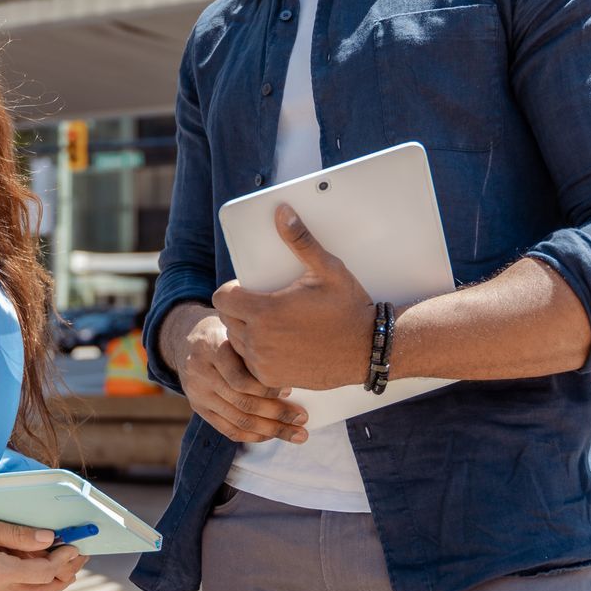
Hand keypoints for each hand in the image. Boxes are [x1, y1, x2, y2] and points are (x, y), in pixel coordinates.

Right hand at [170, 306, 307, 444]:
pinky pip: (228, 430)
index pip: (240, 378)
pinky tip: (273, 435)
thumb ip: (255, 345)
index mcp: (211, 347)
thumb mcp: (236, 328)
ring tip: (298, 433)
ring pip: (238, 420)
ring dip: (272, 430)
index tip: (290, 390)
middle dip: (277, 414)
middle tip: (302, 418)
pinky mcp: (199, 408)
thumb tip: (295, 369)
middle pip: (242, 402)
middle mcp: (201, 372)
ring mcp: (197, 393)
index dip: (267, 387)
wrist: (187, 339)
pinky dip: (254, 435)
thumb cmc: (226, 332)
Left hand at [215, 205, 374, 390]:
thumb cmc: (348, 307)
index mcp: (265, 311)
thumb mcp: (327, 269)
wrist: (369, 349)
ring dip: (246, 332)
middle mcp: (259, 340)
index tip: (247, 288)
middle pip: (227, 319)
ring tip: (270, 324)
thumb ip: (300, 241)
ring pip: (236, 342)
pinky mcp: (273, 378)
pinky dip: (257, 355)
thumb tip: (282, 212)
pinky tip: (277, 345)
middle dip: (238, 309)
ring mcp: (265, 362)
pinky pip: (250, 364)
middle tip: (263, 304)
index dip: (231, 290)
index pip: (221, 298)